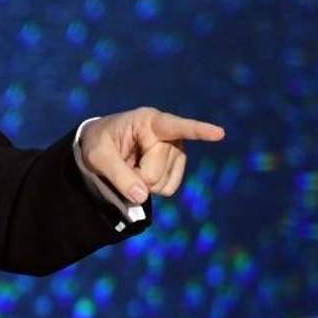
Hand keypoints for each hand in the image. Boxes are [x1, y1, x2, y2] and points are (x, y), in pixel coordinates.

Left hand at [79, 106, 224, 202]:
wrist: (102, 146)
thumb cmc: (98, 143)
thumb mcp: (97, 156)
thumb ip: (117, 175)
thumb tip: (142, 197)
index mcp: (147, 121)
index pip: (176, 126)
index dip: (198, 130)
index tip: (219, 133)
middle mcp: (168, 133)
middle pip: (155, 171)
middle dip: (136, 177)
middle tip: (120, 165)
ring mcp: (176, 149)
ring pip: (163, 183)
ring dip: (144, 183)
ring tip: (131, 165)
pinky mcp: (177, 164)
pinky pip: (168, 189)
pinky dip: (153, 189)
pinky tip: (143, 174)